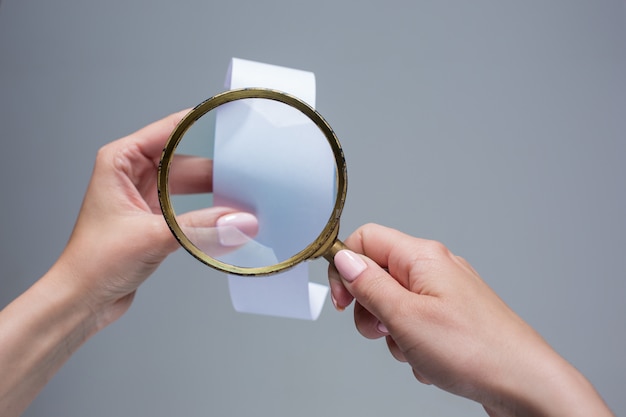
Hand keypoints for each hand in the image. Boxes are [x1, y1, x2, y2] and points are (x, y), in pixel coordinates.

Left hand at [49, 110, 257, 328]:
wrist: (82, 301)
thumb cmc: (93, 263)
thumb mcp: (153, 237)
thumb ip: (201, 228)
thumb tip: (241, 221)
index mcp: (121, 160)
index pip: (171, 129)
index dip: (204, 121)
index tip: (234, 118)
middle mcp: (133, 174)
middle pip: (188, 159)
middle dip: (219, 169)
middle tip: (251, 173)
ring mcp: (147, 197)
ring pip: (192, 185)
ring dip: (216, 194)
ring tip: (246, 199)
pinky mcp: (157, 219)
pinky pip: (192, 207)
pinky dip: (210, 212)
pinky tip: (230, 218)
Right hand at [328, 223, 612, 416]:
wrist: (525, 383)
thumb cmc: (476, 350)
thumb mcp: (405, 317)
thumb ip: (368, 285)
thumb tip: (344, 259)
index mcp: (423, 257)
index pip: (366, 239)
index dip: (345, 267)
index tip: (341, 300)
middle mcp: (435, 269)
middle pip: (378, 274)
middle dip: (370, 308)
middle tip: (381, 331)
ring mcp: (445, 294)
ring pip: (395, 305)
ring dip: (393, 333)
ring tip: (413, 350)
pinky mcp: (453, 318)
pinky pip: (415, 325)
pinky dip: (414, 345)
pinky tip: (430, 361)